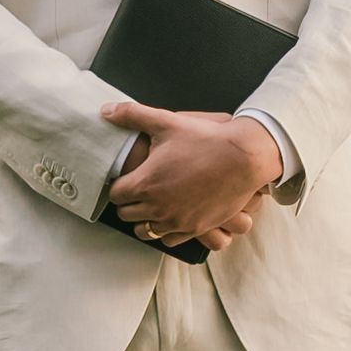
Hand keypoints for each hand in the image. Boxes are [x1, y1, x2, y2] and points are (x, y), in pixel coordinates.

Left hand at [102, 100, 282, 250]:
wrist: (244, 157)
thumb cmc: (205, 139)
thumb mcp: (167, 122)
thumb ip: (133, 115)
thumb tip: (106, 110)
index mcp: (145, 183)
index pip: (115, 195)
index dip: (118, 184)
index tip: (126, 177)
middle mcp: (157, 207)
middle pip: (126, 215)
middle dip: (128, 202)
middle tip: (137, 189)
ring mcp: (176, 221)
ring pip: (145, 231)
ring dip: (143, 219)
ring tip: (151, 204)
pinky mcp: (195, 229)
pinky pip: (168, 240)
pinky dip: (165, 229)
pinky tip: (170, 215)